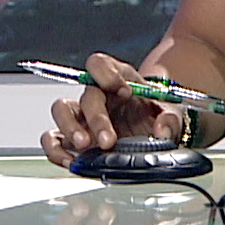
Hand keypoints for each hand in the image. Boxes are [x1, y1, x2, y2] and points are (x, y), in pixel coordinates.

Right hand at [40, 33, 185, 168]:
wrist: (152, 136)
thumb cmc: (156, 118)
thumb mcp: (171, 114)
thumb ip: (170, 121)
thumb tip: (162, 131)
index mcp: (118, 79)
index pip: (100, 64)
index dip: (108, 74)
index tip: (124, 91)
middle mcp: (97, 95)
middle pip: (88, 95)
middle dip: (97, 118)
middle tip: (108, 140)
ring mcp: (82, 116)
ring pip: (62, 110)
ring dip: (71, 128)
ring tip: (86, 147)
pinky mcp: (72, 138)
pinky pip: (53, 139)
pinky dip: (56, 150)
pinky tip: (72, 160)